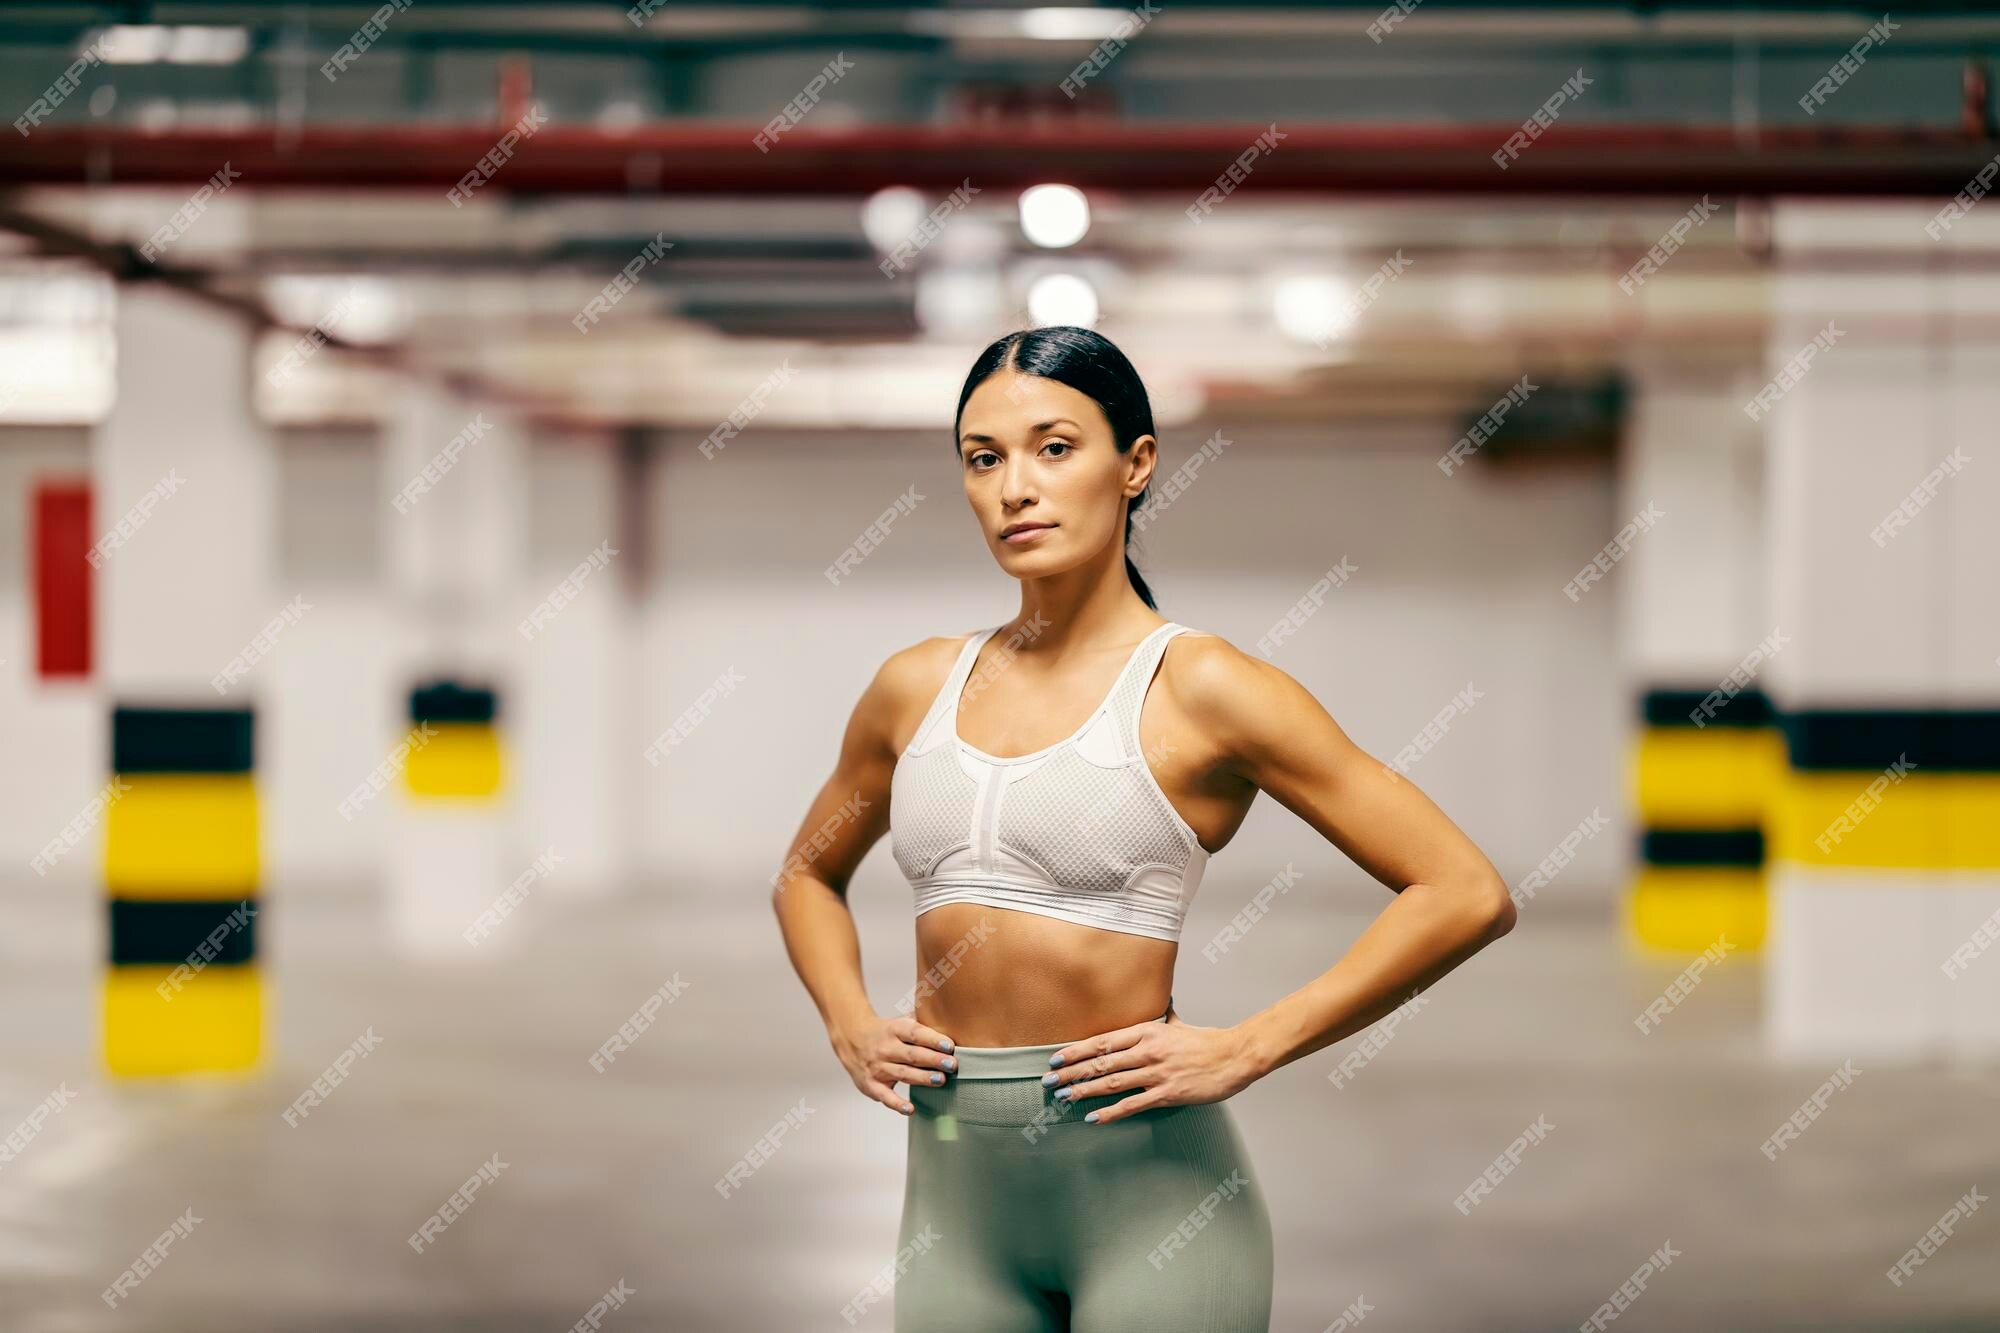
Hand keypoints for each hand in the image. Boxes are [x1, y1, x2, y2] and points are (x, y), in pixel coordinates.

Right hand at [831, 1010, 957, 1116]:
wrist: (852, 1039)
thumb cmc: (886, 1032)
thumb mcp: (900, 1022)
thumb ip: (923, 1024)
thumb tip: (952, 1024)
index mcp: (894, 1029)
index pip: (915, 1033)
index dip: (933, 1039)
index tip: (949, 1045)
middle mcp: (885, 1048)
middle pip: (912, 1055)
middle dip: (933, 1060)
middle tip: (952, 1065)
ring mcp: (878, 1067)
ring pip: (903, 1073)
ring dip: (922, 1078)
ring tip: (941, 1080)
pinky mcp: (872, 1085)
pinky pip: (884, 1096)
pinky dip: (896, 1104)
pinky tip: (909, 1110)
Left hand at [1043, 1009, 1258, 1124]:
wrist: (1234, 1056)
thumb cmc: (1206, 1041)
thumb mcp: (1178, 1024)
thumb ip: (1163, 1017)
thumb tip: (1161, 1004)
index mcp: (1147, 1032)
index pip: (1102, 1041)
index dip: (1076, 1051)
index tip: (1056, 1059)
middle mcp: (1147, 1051)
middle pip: (1101, 1063)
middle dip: (1071, 1073)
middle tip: (1049, 1082)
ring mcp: (1156, 1073)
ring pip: (1111, 1083)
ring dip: (1084, 1091)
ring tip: (1064, 1098)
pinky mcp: (1167, 1093)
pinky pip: (1133, 1104)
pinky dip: (1110, 1112)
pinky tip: (1093, 1117)